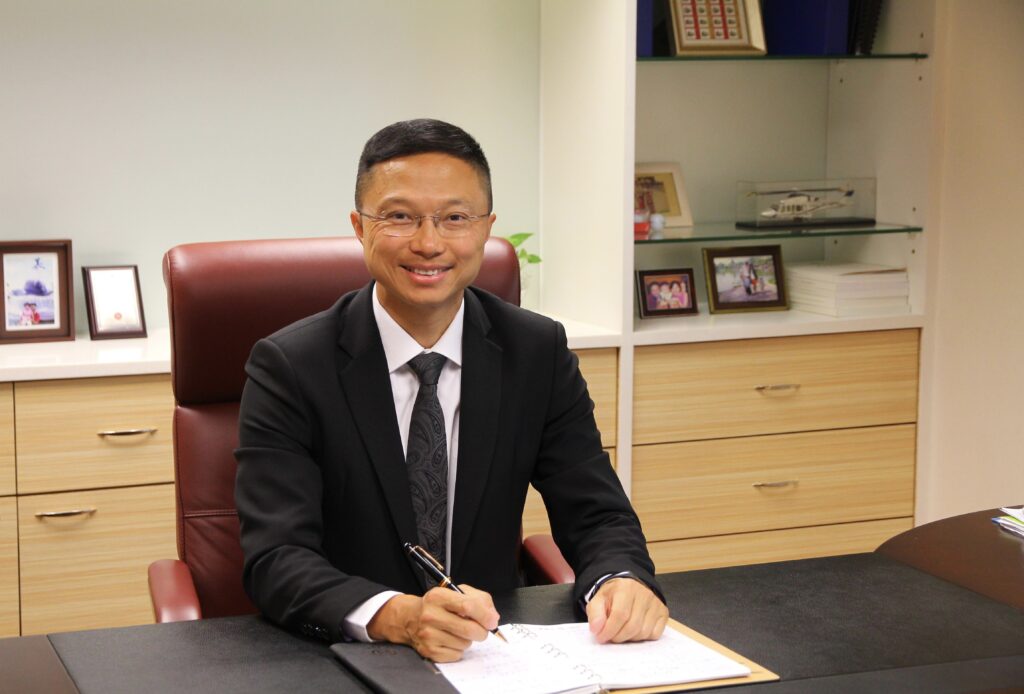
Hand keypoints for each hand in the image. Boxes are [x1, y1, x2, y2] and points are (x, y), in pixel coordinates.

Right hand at [366, 585, 499, 661]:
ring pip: (465, 643)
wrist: (411, 618)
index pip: (467, 606)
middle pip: (468, 629)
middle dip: (481, 631)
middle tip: (481, 629)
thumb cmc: (439, 605)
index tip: (492, 621)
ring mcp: (428, 635)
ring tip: (458, 631)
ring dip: (468, 639)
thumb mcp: (458, 593)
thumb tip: (492, 618)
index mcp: (438, 596)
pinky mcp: (429, 651)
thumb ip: (479, 600)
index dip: (485, 615)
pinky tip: (450, 640)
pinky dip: (459, 649)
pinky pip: (457, 654)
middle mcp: (430, 615)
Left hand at [586, 577, 668, 643]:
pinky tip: (635, 630)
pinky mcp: (663, 612)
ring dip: (630, 638)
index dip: (609, 630)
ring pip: (643, 632)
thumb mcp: (598, 600)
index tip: (602, 637)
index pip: (620, 614)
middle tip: (611, 637)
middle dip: (618, 637)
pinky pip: (654, 634)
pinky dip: (643, 638)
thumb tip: (597, 630)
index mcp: (626, 588)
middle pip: (632, 626)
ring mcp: (656, 603)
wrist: (630, 587)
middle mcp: (644, 594)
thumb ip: (595, 614)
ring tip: (622, 631)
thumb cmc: (614, 596)